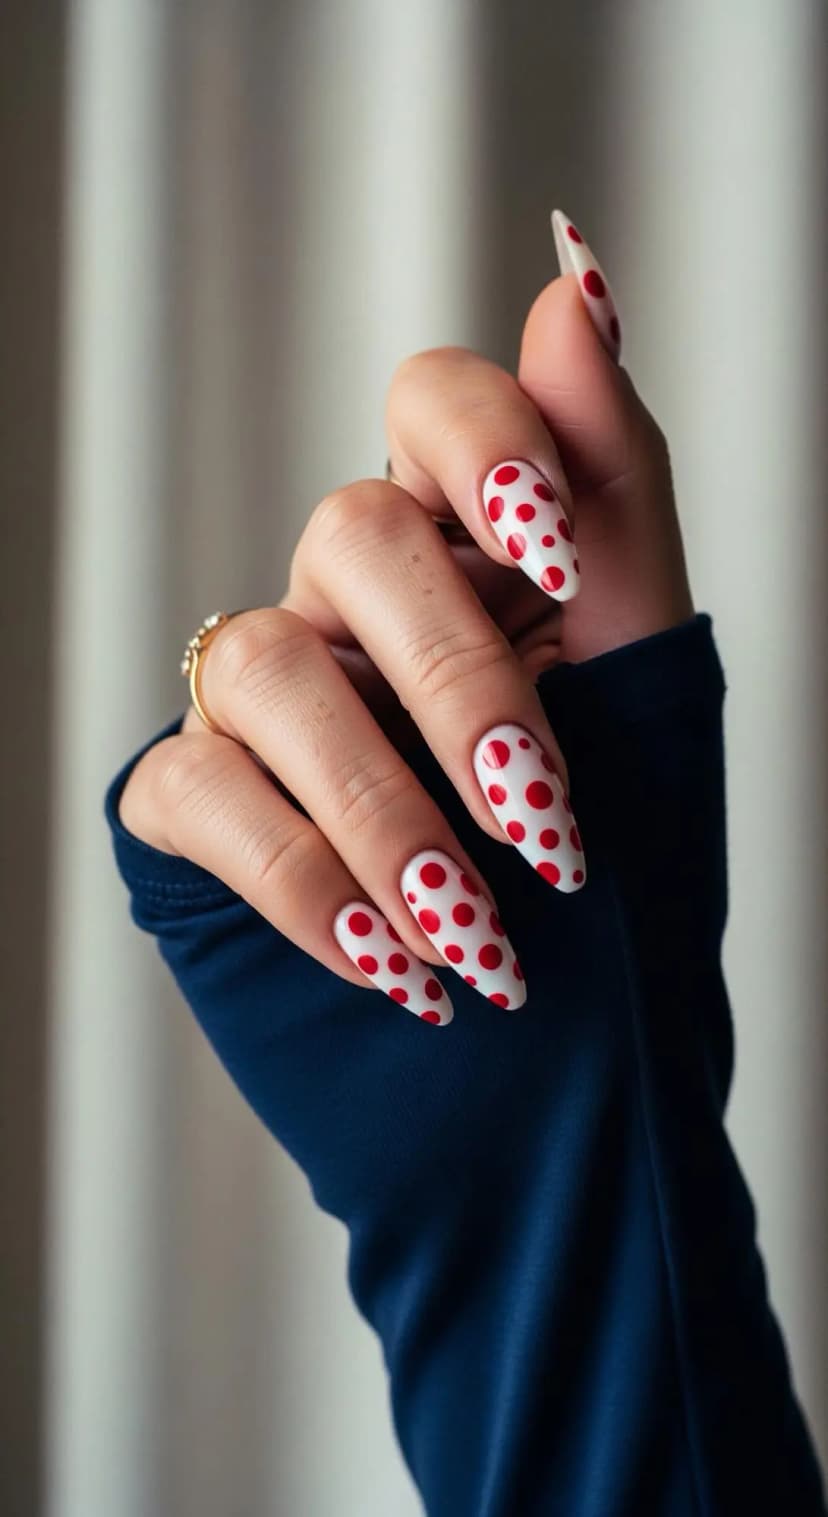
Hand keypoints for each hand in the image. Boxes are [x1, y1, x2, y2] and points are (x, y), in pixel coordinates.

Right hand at [119, 217, 693, 1022]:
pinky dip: (303, 880)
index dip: (483, 447)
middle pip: (353, 536)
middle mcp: (355, 598)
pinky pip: (199, 789)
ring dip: (382, 810)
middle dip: (459, 681)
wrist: (566, 1053)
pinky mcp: (196, 799)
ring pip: (263, 664)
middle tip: (544, 819)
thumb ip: (611, 481)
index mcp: (472, 544)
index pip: (433, 403)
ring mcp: (265, 692)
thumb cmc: (616, 852)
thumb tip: (573, 267)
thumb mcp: (642, 662)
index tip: (553, 555)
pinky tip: (392, 962)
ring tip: (477, 935)